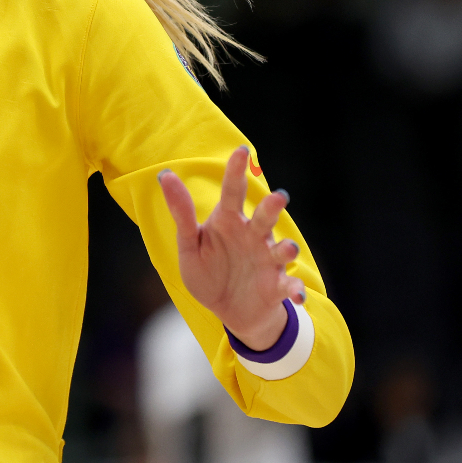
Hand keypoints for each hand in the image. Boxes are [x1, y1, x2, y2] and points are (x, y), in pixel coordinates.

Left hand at [158, 146, 304, 350]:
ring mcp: (268, 261)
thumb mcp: (189, 244)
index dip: (236, 172)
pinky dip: (295, 289)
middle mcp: (253, 236)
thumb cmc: (208, 272)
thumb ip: (181, 213)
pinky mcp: (278, 287)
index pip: (233, 192)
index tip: (241, 151)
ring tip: (288, 249)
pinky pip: (290, 285)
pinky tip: (296, 294)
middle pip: (265, 217)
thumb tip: (165, 175)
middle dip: (272, 208)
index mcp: (229, 222)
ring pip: (283, 249)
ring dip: (287, 249)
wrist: (228, 311)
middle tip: (278, 197)